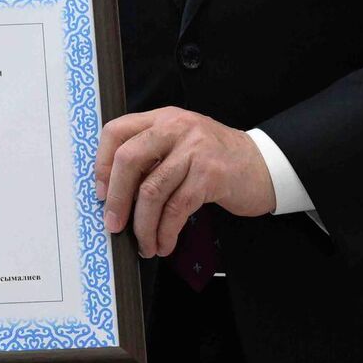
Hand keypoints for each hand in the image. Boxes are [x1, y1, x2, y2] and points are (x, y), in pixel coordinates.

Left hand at [94, 108, 276, 256]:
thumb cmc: (215, 160)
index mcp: (161, 119)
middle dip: (117, 198)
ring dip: (143, 225)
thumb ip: (150, 157)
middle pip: (129, 159)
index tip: (100, 193)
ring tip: (145, 244)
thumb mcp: (180, 145)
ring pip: (152, 190)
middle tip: (113, 224)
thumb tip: (113, 192)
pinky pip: (176, 208)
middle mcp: (176, 127)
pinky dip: (166, 231)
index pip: (116, 132)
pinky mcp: (210, 175)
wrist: (263, 165)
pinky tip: (164, 243)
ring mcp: (194, 149)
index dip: (102, 164)